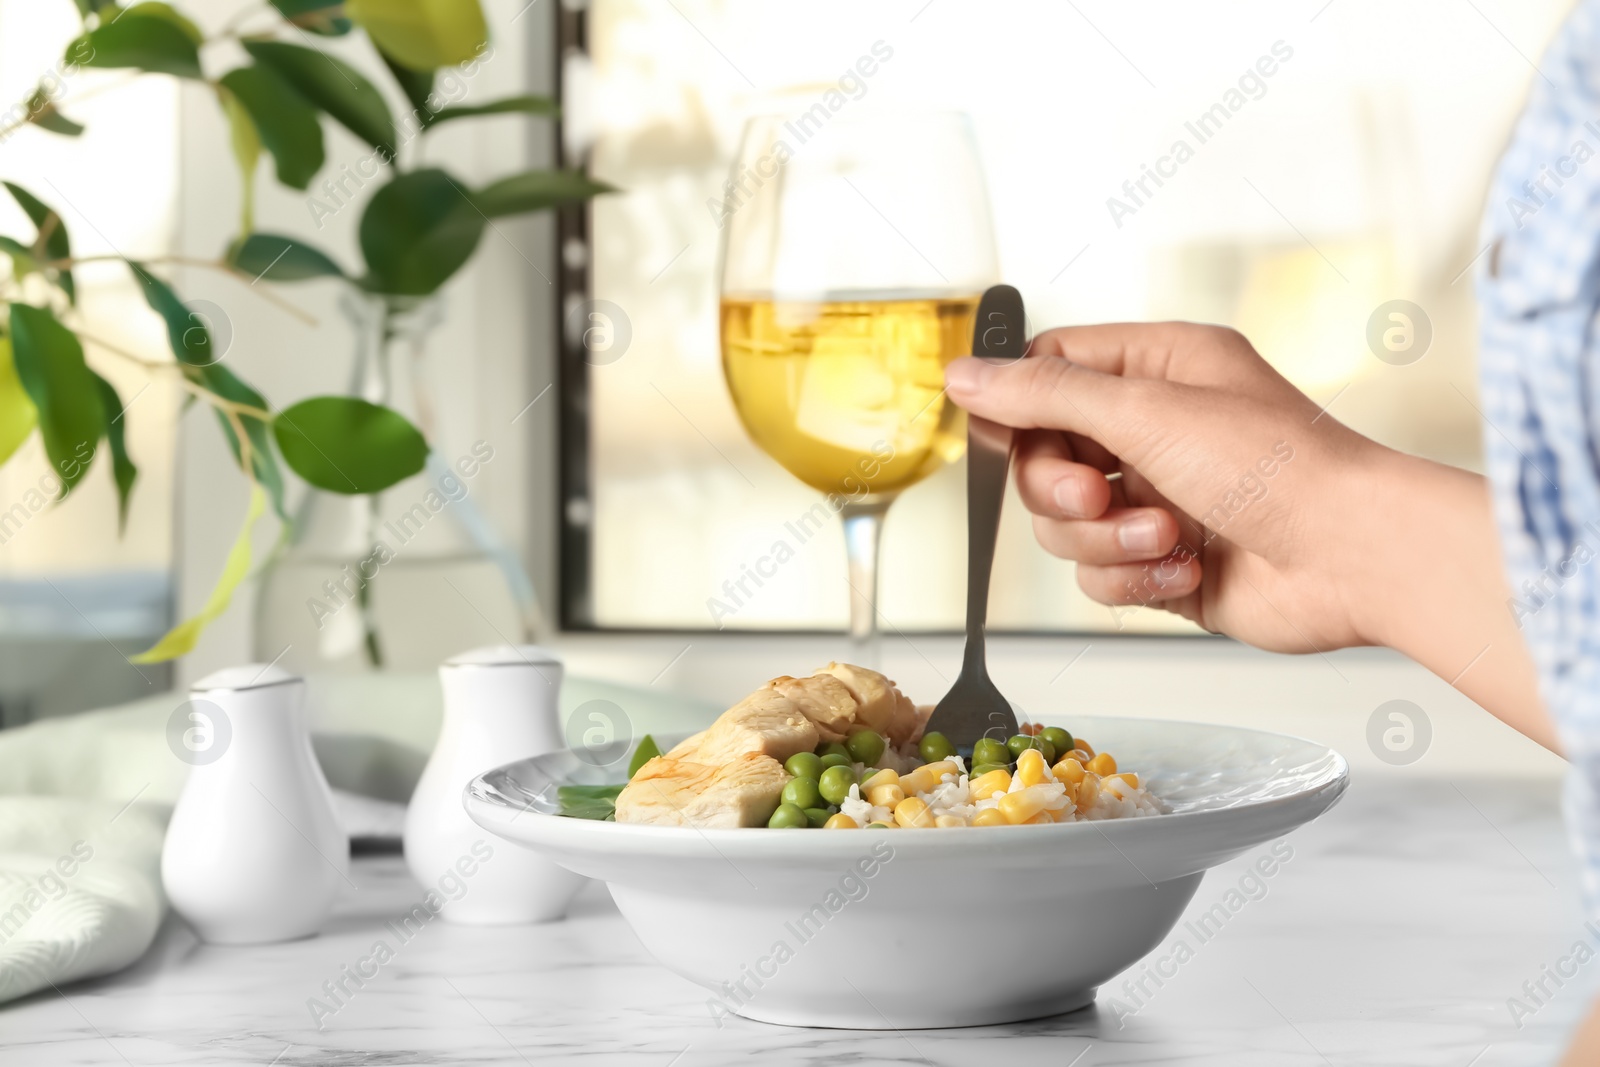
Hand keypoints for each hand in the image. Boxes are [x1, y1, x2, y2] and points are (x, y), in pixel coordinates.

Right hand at [945, 322, 1552, 747]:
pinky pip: (1100, 575)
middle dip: (1064, 490)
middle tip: (1100, 497)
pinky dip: (1134, 577)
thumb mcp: (1146, 412)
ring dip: (1108, 540)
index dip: (1019, 405)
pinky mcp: (1165, 562)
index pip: (1051, 370)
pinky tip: (1188, 568)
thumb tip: (965, 374)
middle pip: (1043, 459)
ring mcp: (1158, 498)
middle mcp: (1155, 430)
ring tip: (1169, 535)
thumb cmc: (1279, 467)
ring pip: (1065, 526)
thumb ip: (1045, 395)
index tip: (1007, 434)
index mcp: (1158, 368)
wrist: (1354, 559)